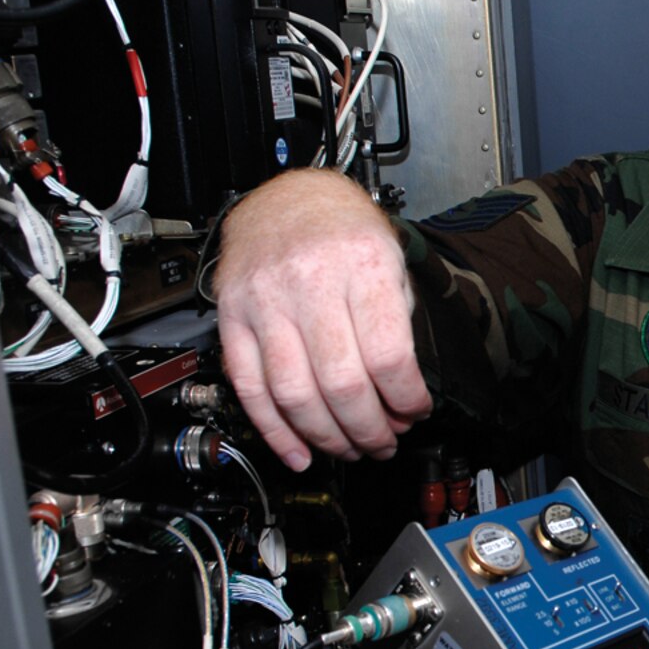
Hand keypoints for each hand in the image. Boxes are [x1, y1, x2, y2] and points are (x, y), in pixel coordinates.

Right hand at [214, 169, 431, 469]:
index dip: (407, 399)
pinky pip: (250, 387)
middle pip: (341, 383)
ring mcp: (265, 301)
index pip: (388, 356)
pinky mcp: (232, 317)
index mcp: (361, 265)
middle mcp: (310, 282)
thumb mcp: (391, 260)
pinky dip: (274, 431)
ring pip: (294, 393)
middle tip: (383, 441)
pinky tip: (298, 452)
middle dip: (369, 428)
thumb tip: (401, 398)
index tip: (415, 412)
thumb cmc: (344, 231)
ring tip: (350, 448)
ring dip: (326, 436)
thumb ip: (397, 324)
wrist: (287, 197)